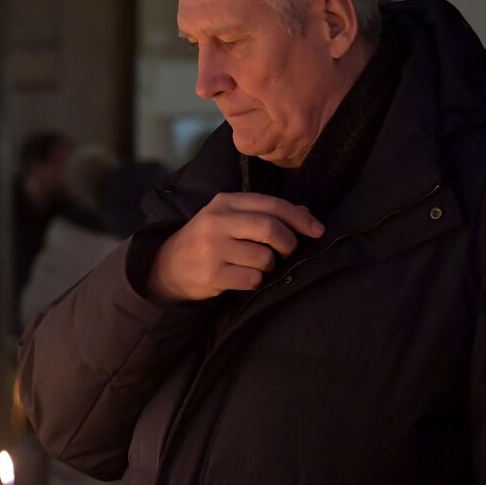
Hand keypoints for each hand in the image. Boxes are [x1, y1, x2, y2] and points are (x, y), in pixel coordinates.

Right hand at [147, 192, 324, 301]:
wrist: (168, 266)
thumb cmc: (207, 241)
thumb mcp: (230, 220)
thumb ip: (264, 214)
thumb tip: (304, 214)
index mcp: (225, 203)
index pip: (271, 204)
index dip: (299, 218)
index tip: (317, 230)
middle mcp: (217, 222)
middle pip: (270, 228)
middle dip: (288, 243)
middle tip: (287, 252)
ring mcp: (213, 248)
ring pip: (264, 257)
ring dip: (269, 265)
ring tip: (257, 266)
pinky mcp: (212, 273)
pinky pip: (252, 278)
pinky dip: (256, 281)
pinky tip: (244, 278)